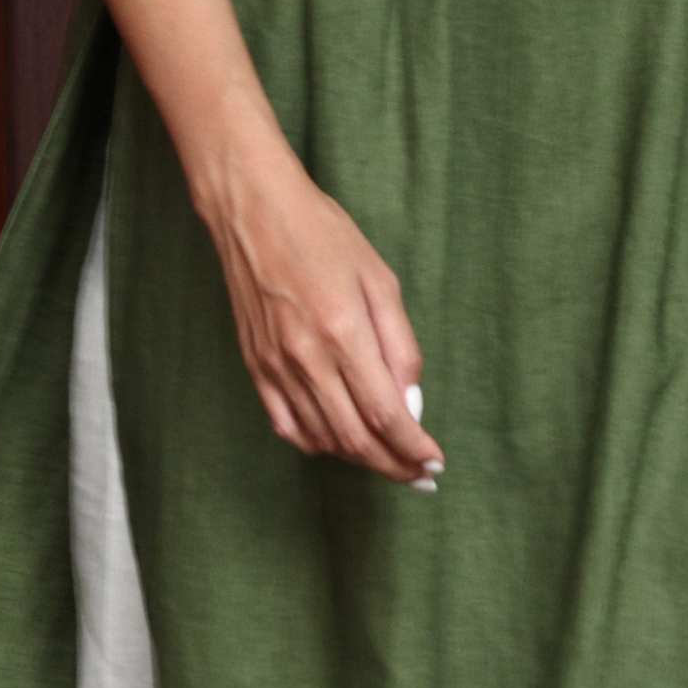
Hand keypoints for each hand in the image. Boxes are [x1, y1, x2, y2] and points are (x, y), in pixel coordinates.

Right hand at [198, 136, 441, 481]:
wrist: (252, 212)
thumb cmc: (323, 235)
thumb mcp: (379, 279)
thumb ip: (399, 345)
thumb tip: (411, 402)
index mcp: (344, 332)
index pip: (386, 414)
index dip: (413, 447)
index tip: (434, 462)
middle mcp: (307, 358)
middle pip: (356, 438)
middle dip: (394, 466)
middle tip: (420, 475)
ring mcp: (276, 366)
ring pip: (323, 438)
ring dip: (361, 459)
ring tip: (389, 460)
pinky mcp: (255, 367)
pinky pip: (287, 425)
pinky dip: (318, 444)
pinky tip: (340, 442)